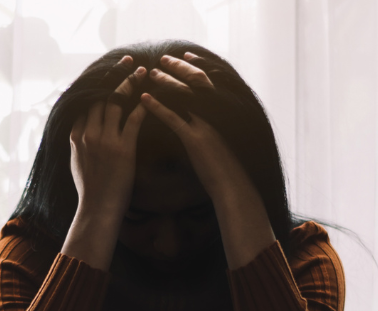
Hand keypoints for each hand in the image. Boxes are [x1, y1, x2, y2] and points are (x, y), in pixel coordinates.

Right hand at [68, 56, 147, 219]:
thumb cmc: (90, 190)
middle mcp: (88, 133)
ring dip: (131, 83)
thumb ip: (78, 143)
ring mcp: (104, 140)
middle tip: (127, 60)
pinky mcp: (122, 149)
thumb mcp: (76, 162)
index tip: (108, 70)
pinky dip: (144, 105)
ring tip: (143, 70)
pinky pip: (134, 119)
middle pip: (101, 95)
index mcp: (76, 135)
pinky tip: (153, 95)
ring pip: (117, 102)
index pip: (86, 100)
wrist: (97, 210)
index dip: (99, 82)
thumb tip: (79, 132)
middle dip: (115, 75)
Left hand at [137, 53, 250, 197]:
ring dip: (165, 82)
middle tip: (163, 59)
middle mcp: (216, 115)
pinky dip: (157, 106)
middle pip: (197, 81)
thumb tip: (203, 120)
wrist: (234, 187)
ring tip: (151, 74)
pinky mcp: (195, 141)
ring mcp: (206, 126)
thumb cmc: (226, 168)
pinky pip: (173, 118)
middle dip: (179, 67)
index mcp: (224, 113)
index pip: (209, 81)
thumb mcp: (222, 141)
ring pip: (184, 95)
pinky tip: (144, 99)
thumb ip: (213, 126)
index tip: (185, 56)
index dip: (196, 66)